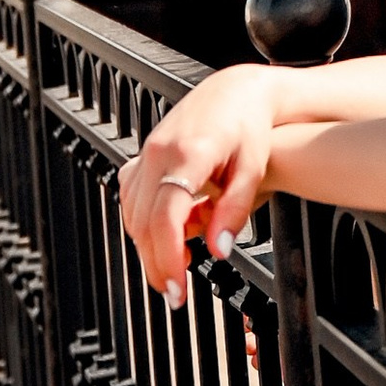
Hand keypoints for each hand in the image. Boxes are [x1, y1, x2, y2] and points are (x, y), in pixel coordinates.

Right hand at [119, 68, 277, 297]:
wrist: (235, 91)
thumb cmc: (249, 127)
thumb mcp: (253, 169)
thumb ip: (234, 211)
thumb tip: (218, 252)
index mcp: (187, 154)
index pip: (165, 217)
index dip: (167, 258)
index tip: (178, 290)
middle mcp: (158, 152)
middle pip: (143, 222)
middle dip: (156, 264)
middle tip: (175, 294)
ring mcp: (146, 153)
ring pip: (133, 213)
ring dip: (148, 247)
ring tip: (175, 270)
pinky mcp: (143, 157)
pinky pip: (132, 199)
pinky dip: (145, 224)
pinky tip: (171, 236)